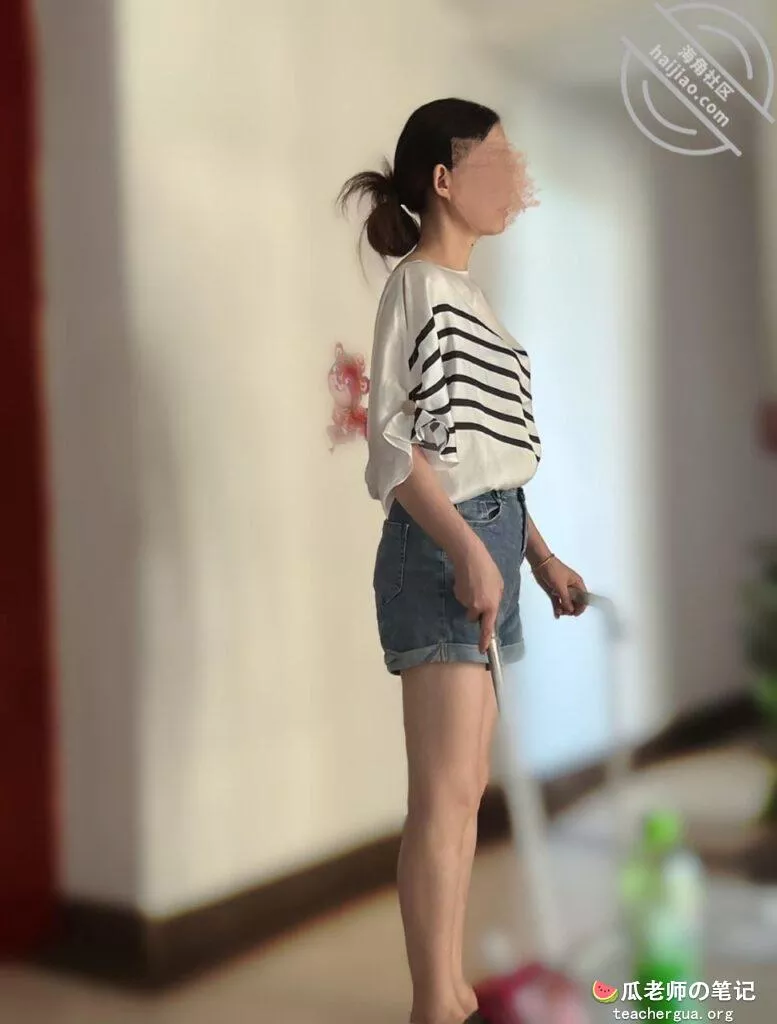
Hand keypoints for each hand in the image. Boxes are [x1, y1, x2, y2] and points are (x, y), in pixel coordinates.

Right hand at [451, 537, 503, 652]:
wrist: (470, 557)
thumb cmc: (488, 569)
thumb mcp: (499, 585)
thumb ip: (496, 600)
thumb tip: (492, 608)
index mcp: (491, 605)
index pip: (487, 628)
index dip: (484, 641)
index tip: (482, 650)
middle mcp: (478, 607)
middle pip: (474, 617)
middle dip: (476, 610)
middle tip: (481, 594)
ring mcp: (466, 601)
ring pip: (468, 606)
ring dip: (471, 599)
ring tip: (475, 583)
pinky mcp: (457, 595)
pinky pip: (462, 598)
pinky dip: (465, 592)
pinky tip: (468, 581)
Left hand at [532, 557, 586, 617]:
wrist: (540, 563)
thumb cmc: (554, 571)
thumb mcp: (561, 586)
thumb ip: (566, 599)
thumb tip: (570, 610)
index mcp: (578, 584)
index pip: (584, 598)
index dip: (581, 607)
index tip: (575, 614)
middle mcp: (572, 588)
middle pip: (575, 602)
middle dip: (571, 609)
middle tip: (564, 612)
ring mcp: (563, 590)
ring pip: (566, 603)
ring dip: (563, 609)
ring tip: (559, 611)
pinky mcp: (554, 591)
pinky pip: (558, 602)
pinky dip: (557, 608)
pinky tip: (556, 614)